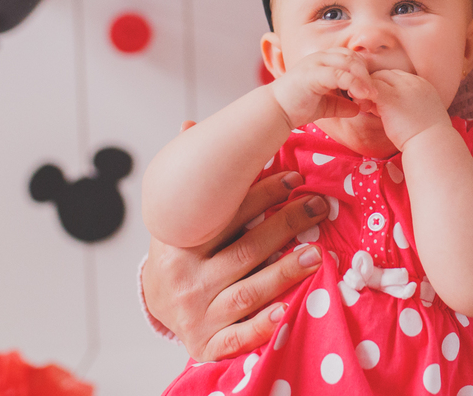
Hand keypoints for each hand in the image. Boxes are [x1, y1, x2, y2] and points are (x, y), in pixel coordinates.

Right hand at [142, 168, 328, 360]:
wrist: (155, 304)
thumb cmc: (181, 252)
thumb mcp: (178, 218)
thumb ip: (194, 182)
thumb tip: (197, 127)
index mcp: (177, 245)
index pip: (225, 216)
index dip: (263, 194)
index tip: (295, 178)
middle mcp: (185, 281)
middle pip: (244, 251)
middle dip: (285, 225)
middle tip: (317, 207)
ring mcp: (196, 315)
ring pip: (247, 293)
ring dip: (285, 272)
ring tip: (316, 253)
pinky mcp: (207, 344)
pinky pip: (238, 338)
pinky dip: (263, 326)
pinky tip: (286, 311)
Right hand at [269, 48, 376, 127]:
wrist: (275, 112)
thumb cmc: (297, 106)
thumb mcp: (326, 105)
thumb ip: (342, 103)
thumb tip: (359, 107)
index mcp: (324, 61)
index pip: (352, 58)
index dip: (365, 73)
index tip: (372, 93)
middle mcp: (320, 57)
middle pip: (353, 57)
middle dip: (367, 75)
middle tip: (375, 95)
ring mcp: (315, 63)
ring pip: (348, 62)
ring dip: (363, 79)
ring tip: (371, 96)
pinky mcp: (312, 74)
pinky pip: (339, 75)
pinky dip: (353, 84)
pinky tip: (361, 97)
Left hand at [370, 68, 452, 150]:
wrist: (433, 145)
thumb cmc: (428, 138)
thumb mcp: (424, 115)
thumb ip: (411, 106)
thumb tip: (397, 109)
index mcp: (422, 85)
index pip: (398, 76)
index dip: (388, 88)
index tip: (386, 106)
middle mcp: (413, 82)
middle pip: (386, 74)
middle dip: (376, 88)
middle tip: (374, 108)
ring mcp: (402, 88)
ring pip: (376, 78)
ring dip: (369, 92)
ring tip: (371, 110)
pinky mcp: (390, 98)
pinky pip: (370, 88)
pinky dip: (364, 97)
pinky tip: (366, 110)